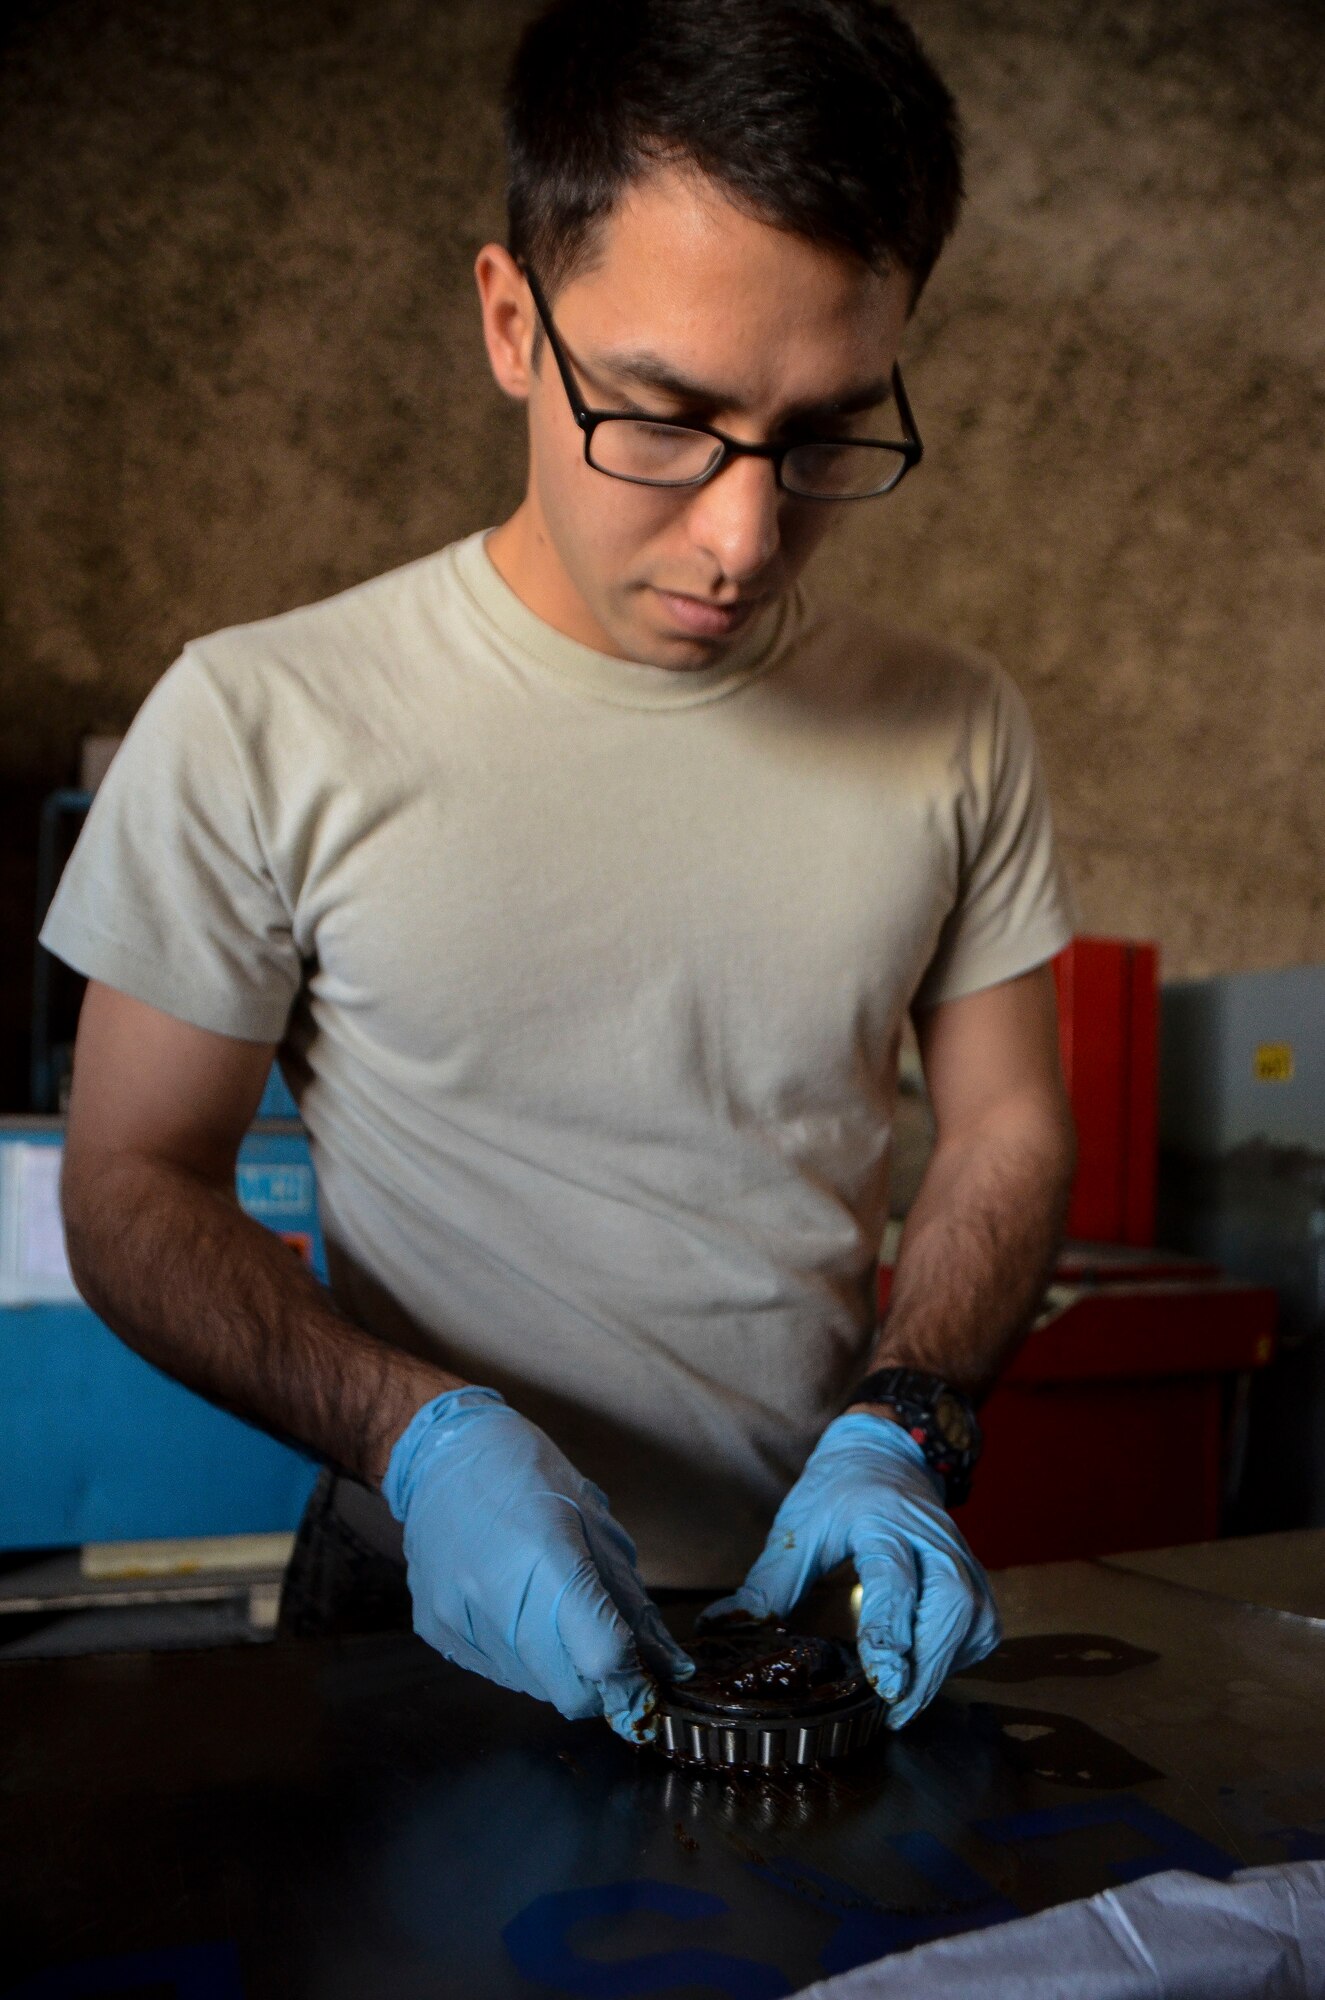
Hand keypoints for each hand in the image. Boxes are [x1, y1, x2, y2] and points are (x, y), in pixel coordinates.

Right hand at [383, 1386, 692, 1742]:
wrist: (442, 1454)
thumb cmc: (528, 1475)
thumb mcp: (595, 1522)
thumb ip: (632, 1602)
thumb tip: (672, 1669)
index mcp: (546, 1556)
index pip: (601, 1658)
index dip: (633, 1676)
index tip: (645, 1674)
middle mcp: (495, 1596)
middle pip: (570, 1693)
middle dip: (600, 1685)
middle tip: (606, 1649)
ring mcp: (457, 1617)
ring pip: (534, 1689)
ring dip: (559, 1670)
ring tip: (553, 1613)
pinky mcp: (434, 1629)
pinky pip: (496, 1672)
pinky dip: (521, 1659)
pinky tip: (515, 1610)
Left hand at [699, 1411, 999, 1727]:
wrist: (884, 1455)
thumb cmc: (837, 1492)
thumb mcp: (797, 1529)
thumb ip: (766, 1584)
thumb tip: (722, 1628)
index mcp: (882, 1518)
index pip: (894, 1577)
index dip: (889, 1629)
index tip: (883, 1678)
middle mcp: (932, 1536)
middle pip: (950, 1603)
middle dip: (928, 1662)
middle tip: (894, 1708)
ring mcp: (962, 1555)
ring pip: (973, 1619)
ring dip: (942, 1667)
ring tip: (903, 1704)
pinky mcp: (977, 1578)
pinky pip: (979, 1628)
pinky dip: (956, 1658)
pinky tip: (926, 1673)